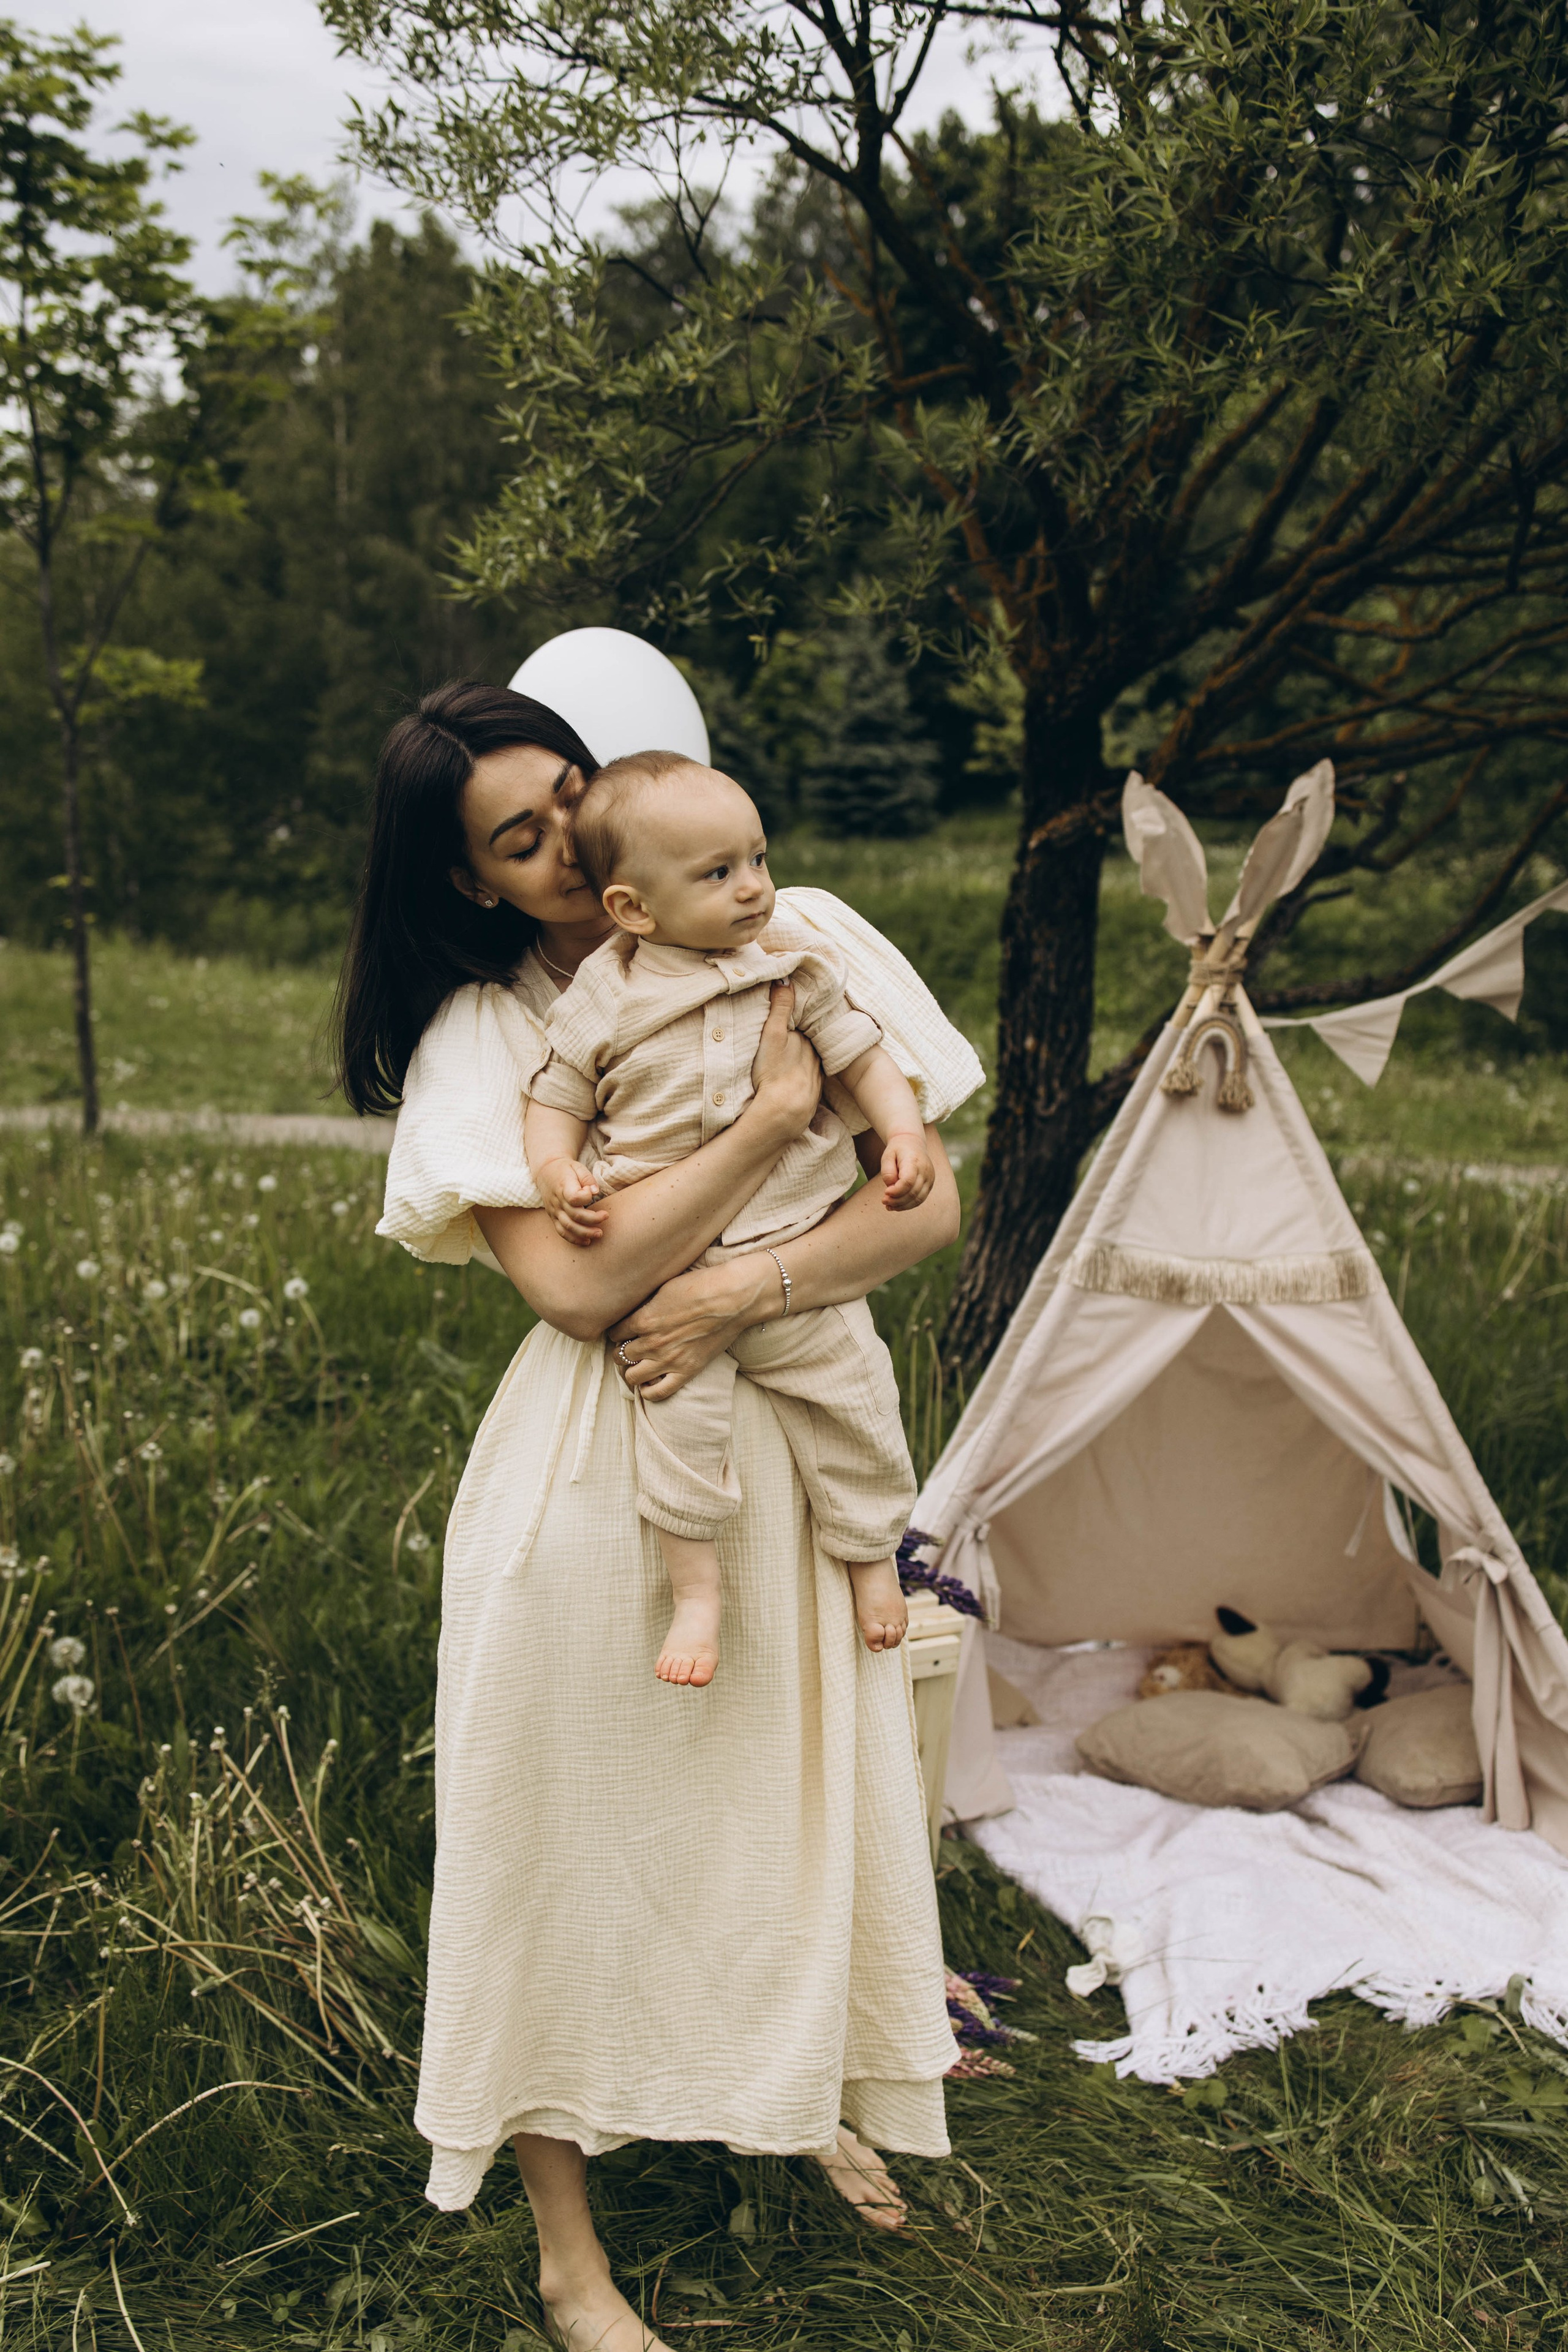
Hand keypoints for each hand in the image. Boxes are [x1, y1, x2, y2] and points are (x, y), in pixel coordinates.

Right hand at [537, 1156, 607, 1246]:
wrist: (545, 1172)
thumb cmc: (565, 1169)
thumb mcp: (577, 1167)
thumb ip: (588, 1178)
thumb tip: (595, 1192)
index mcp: (563, 1186)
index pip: (574, 1197)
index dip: (586, 1197)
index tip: (591, 1192)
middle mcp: (557, 1201)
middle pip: (575, 1215)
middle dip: (593, 1219)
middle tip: (606, 1216)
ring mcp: (554, 1211)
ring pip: (568, 1227)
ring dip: (585, 1233)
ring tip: (599, 1233)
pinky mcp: (553, 1218)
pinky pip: (562, 1232)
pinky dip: (574, 1239)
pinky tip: (587, 1241)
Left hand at [608, 1256, 778, 1400]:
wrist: (732, 1299)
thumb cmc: (701, 1286)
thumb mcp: (664, 1287)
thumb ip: (646, 1304)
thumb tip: (633, 1311)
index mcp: (643, 1319)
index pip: (614, 1333)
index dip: (617, 1331)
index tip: (624, 1330)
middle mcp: (651, 1342)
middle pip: (619, 1355)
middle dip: (622, 1350)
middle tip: (630, 1346)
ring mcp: (668, 1360)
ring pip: (631, 1376)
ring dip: (631, 1370)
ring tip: (638, 1364)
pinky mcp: (686, 1371)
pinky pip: (658, 1393)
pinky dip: (648, 1391)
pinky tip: (649, 1382)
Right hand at [744, 980, 821, 1143]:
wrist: (783, 1112)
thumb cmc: (773, 1072)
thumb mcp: (773, 1036)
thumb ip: (780, 1008)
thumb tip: (785, 979)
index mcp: (805, 1041)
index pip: (802, 1025)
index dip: (794, 1021)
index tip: (785, 1019)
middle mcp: (814, 1057)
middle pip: (807, 1043)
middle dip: (800, 1040)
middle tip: (786, 1040)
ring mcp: (815, 1078)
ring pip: (810, 1063)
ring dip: (802, 1061)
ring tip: (790, 1060)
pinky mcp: (812, 1096)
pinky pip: (809, 1082)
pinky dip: (803, 1079)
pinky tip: (795, 1081)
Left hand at [879, 1130, 934, 1209]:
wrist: (912, 1143)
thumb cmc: (897, 1150)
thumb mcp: (887, 1156)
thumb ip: (887, 1171)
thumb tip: (891, 1187)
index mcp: (914, 1161)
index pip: (908, 1181)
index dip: (896, 1191)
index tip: (885, 1192)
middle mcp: (925, 1170)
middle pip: (912, 1192)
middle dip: (896, 1200)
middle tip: (883, 1201)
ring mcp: (930, 1178)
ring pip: (918, 1199)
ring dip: (902, 1206)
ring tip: (888, 1206)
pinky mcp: (930, 1184)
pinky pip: (920, 1199)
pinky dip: (908, 1205)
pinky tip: (896, 1205)